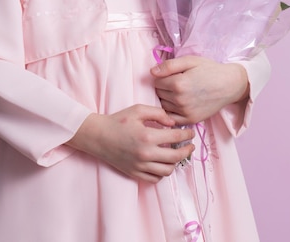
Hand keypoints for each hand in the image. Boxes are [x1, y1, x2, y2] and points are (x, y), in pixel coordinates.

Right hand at [67, 104, 194, 183]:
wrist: (98, 136)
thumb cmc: (118, 121)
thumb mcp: (138, 110)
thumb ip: (158, 113)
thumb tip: (173, 123)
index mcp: (147, 136)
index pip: (175, 138)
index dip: (187, 135)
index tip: (191, 133)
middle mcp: (145, 153)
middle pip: (175, 157)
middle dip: (187, 151)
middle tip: (190, 146)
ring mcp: (140, 166)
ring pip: (167, 170)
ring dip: (175, 162)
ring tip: (176, 154)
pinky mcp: (135, 173)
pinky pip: (155, 178)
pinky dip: (162, 172)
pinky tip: (163, 162)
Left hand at [151, 55, 249, 124]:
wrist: (229, 85)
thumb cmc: (209, 70)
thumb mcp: (190, 61)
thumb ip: (169, 65)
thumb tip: (152, 72)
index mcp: (178, 83)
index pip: (156, 81)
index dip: (161, 76)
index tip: (170, 74)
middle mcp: (180, 100)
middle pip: (159, 94)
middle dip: (163, 87)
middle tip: (176, 82)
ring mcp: (185, 112)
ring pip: (163, 106)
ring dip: (167, 99)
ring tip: (179, 92)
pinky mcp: (191, 120)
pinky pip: (171, 118)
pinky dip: (171, 111)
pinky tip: (179, 104)